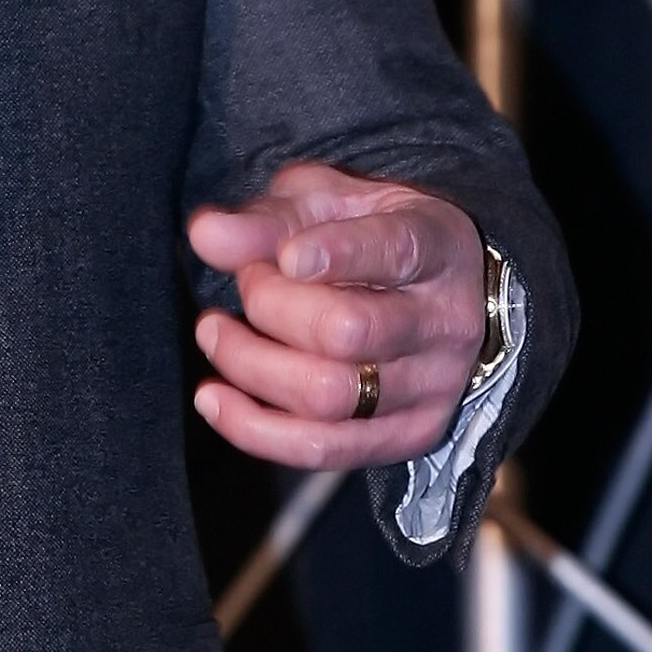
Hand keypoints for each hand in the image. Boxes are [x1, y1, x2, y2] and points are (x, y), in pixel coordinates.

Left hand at [185, 163, 483, 470]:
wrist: (437, 294)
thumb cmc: (369, 237)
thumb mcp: (327, 203)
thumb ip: (270, 216)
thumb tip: (206, 234)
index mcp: (437, 244)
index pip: (396, 251)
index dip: (339, 253)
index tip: (287, 257)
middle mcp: (444, 321)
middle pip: (348, 330)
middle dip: (270, 304)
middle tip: (247, 280)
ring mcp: (432, 386)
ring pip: (329, 396)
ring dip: (250, 364)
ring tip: (214, 332)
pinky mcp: (408, 434)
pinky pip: (322, 448)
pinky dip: (253, 428)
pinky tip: (213, 398)